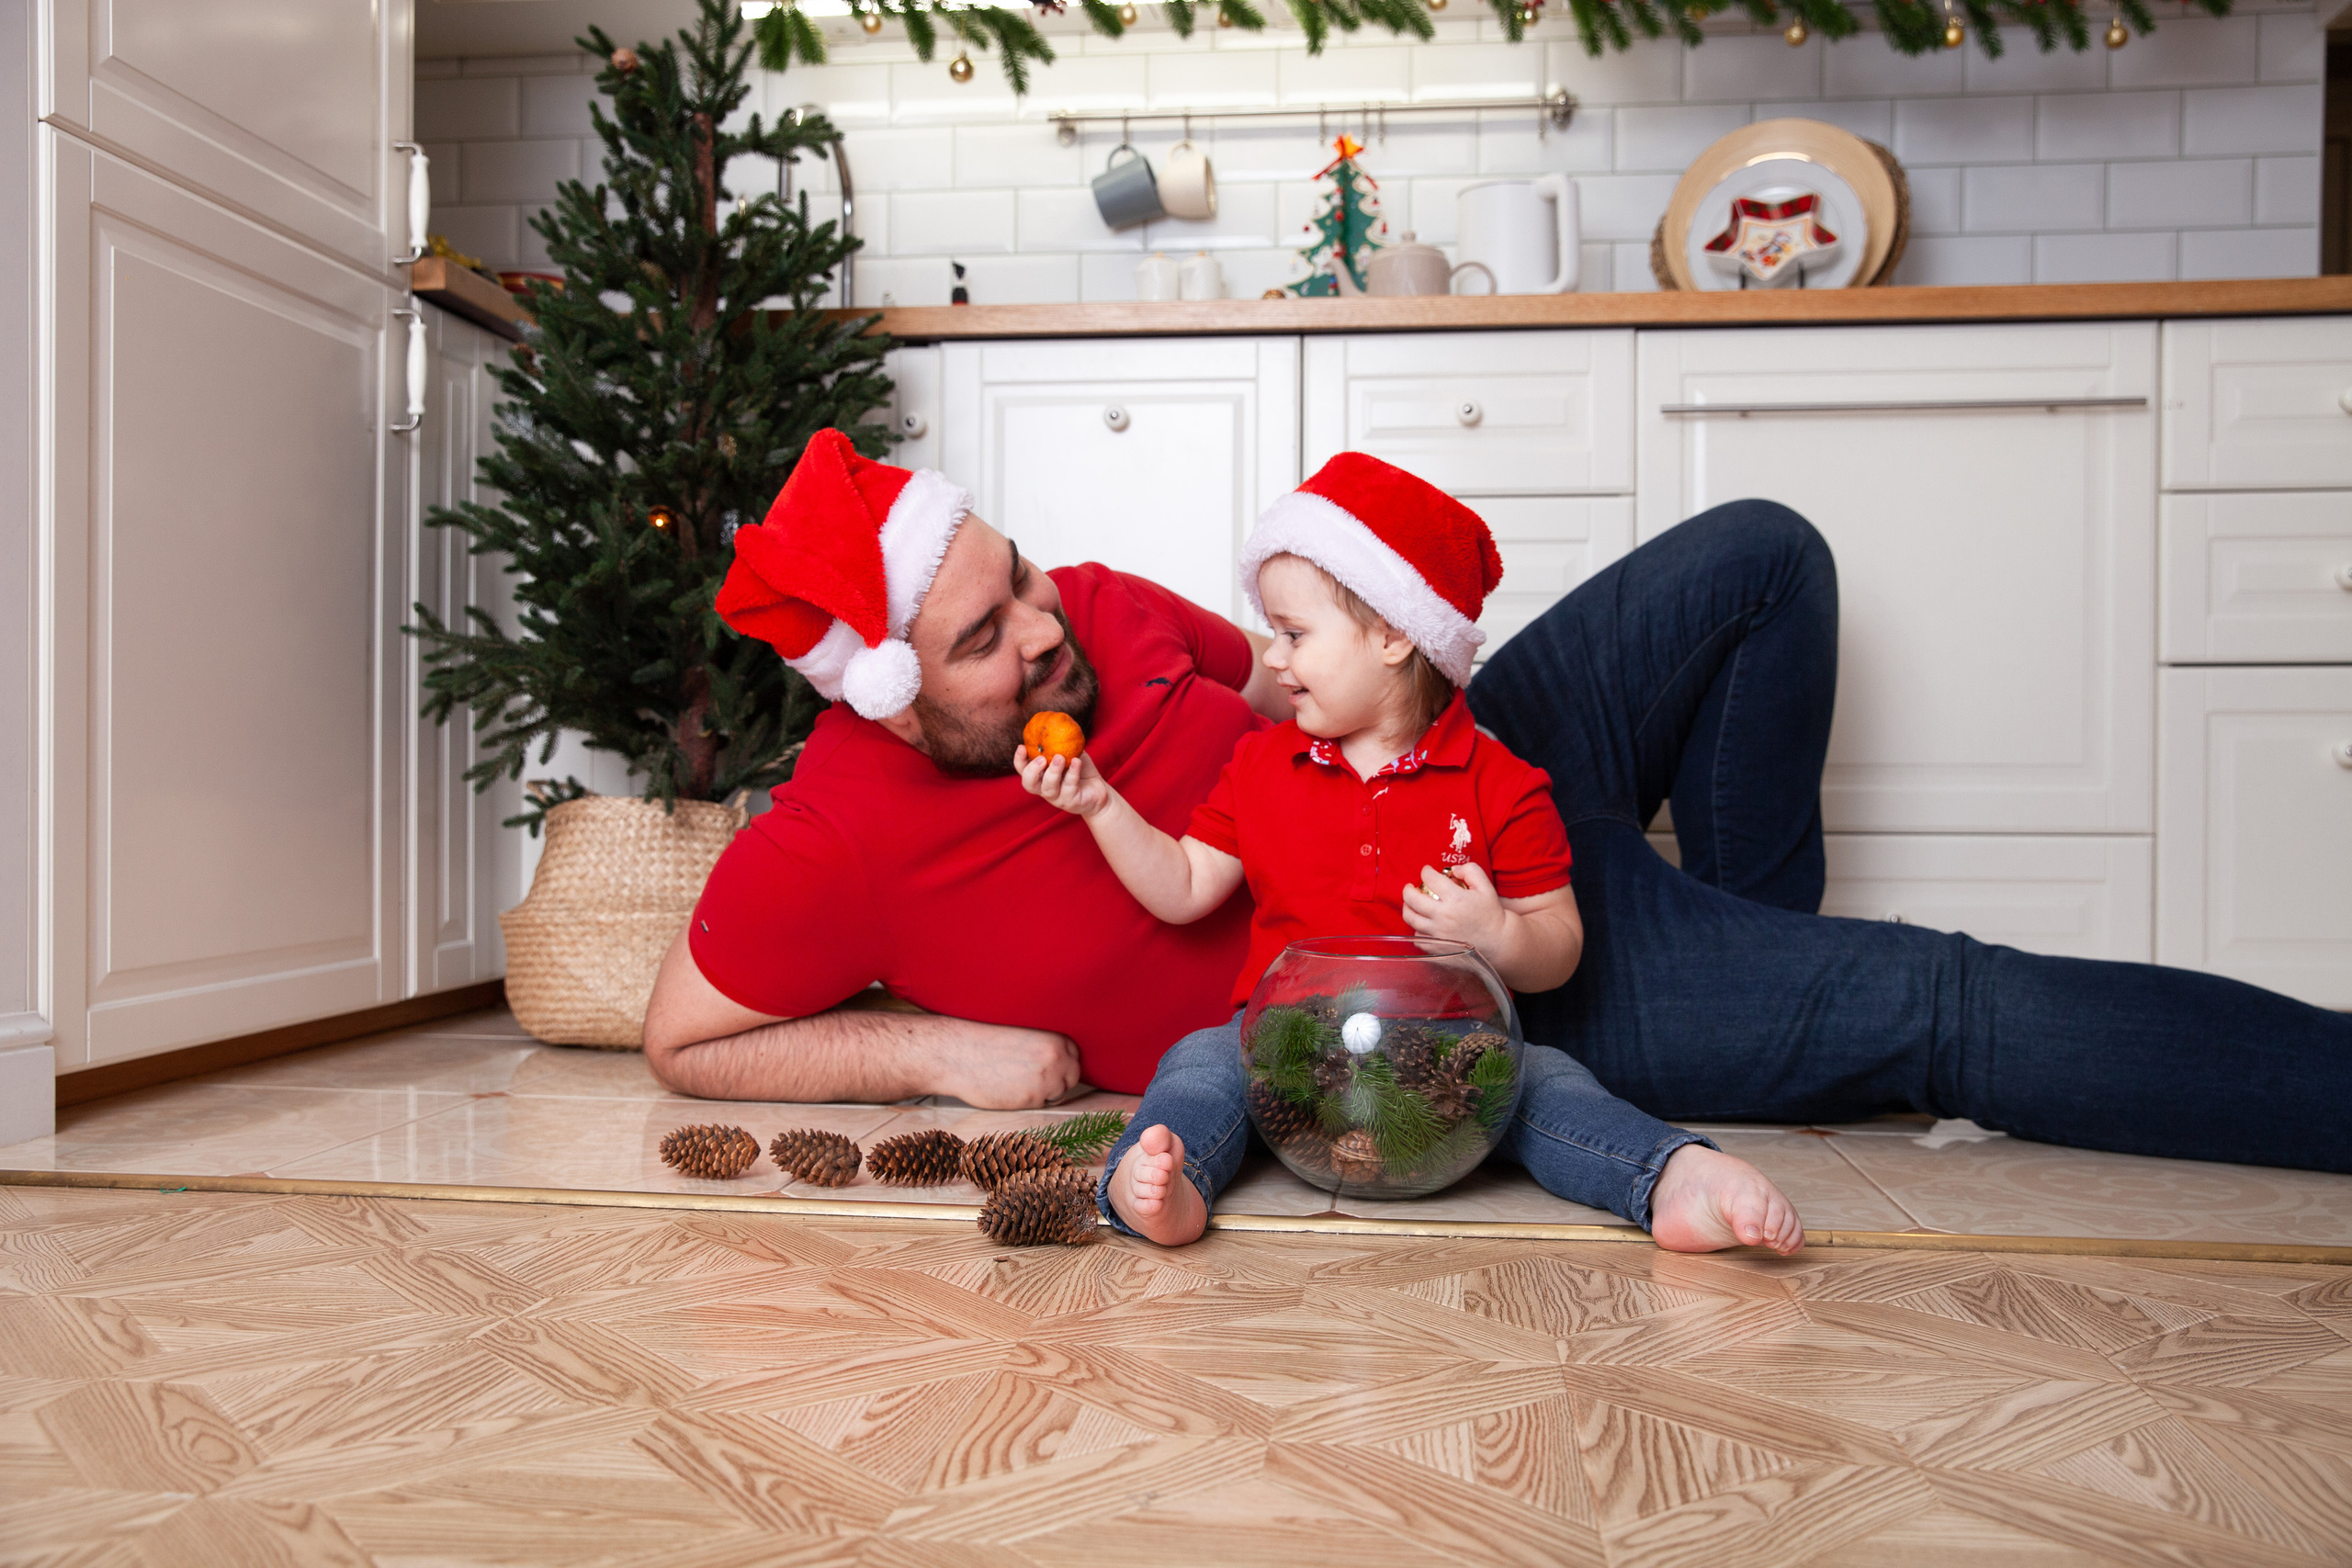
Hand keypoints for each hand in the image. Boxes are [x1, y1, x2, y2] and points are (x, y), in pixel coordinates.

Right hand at [938, 1022, 1085, 1108]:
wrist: (958, 1054)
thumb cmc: (984, 1043)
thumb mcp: (1023, 1037)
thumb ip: (1046, 1049)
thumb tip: (1062, 1064)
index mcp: (1055, 1040)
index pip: (1074, 1055)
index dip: (1062, 1062)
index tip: (1050, 1065)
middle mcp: (1056, 1060)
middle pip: (1072, 1077)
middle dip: (1058, 1080)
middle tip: (1034, 1078)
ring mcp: (1046, 1081)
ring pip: (1058, 1094)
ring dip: (1044, 1092)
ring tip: (1018, 1082)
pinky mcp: (1031, 1100)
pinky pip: (1040, 1105)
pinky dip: (1028, 1101)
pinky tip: (1009, 1089)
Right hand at [1015, 745, 1113, 819]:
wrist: (1099, 791)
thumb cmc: (1081, 770)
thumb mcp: (1070, 753)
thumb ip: (1060, 743)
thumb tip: (1054, 721)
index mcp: (1041, 777)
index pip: (1023, 771)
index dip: (1019, 760)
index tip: (1021, 746)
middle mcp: (1045, 789)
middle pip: (1029, 783)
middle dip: (1032, 770)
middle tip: (1041, 758)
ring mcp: (1058, 798)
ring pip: (1048, 788)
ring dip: (1053, 772)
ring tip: (1060, 758)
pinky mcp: (1071, 802)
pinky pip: (1070, 787)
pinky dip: (1073, 773)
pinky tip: (1076, 761)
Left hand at [1401, 861, 1507, 953]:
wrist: (1497, 941)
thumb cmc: (1490, 913)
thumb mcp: (1485, 886)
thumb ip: (1470, 871)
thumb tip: (1452, 870)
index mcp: (1455, 899)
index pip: (1430, 879)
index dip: (1426, 871)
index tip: (1427, 871)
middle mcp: (1443, 916)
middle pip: (1412, 899)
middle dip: (1408, 889)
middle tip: (1410, 887)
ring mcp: (1438, 933)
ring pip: (1411, 918)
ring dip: (1408, 908)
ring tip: (1411, 904)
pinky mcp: (1436, 948)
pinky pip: (1417, 937)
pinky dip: (1417, 929)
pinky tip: (1422, 924)